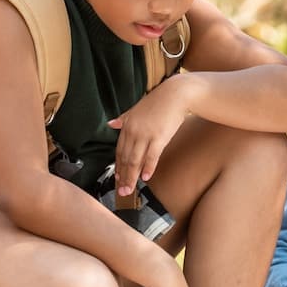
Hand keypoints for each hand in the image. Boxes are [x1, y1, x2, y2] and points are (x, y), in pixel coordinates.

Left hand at [108, 75, 196, 195]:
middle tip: (121, 191)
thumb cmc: (158, 102)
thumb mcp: (136, 109)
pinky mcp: (159, 137)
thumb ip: (123, 119)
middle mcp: (133, 131)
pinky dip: (148, 168)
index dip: (118, 166)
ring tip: (130, 190)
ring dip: (132, 177)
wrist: (176, 94)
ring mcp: (146, 135)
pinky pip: (151, 156)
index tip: (117, 178)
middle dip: (123, 176)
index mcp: (127, 125)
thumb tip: (110, 124)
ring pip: (135, 160)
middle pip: (125, 158)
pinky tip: (146, 178)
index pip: (120, 150)